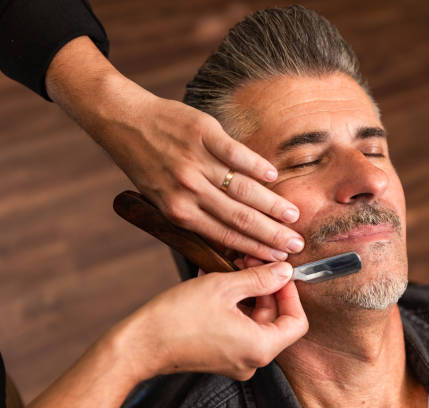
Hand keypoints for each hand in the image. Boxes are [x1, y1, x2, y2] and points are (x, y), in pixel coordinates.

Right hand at [27, 263, 307, 407]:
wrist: (139, 344)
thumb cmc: (178, 318)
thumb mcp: (225, 287)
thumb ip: (261, 278)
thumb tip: (285, 271)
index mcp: (260, 348)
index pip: (297, 322)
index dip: (291, 293)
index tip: (279, 273)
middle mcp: (252, 360)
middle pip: (275, 319)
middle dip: (265, 287)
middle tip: (250, 261)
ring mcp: (235, 359)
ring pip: (255, 319)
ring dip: (246, 291)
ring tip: (231, 266)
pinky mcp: (220, 354)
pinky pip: (237, 325)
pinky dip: (232, 303)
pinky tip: (218, 280)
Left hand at [45, 36, 303, 261]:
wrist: (125, 122)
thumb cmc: (146, 163)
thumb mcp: (161, 198)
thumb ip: (192, 215)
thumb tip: (227, 235)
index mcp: (178, 211)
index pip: (225, 236)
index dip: (254, 248)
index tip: (275, 257)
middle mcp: (189, 190)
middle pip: (240, 217)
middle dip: (271, 234)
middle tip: (294, 244)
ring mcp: (198, 162)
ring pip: (244, 189)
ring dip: (271, 204)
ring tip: (292, 215)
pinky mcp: (205, 134)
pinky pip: (237, 154)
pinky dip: (257, 165)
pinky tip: (273, 175)